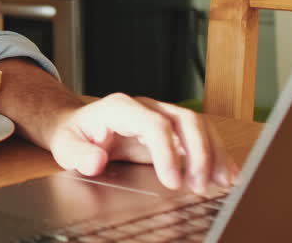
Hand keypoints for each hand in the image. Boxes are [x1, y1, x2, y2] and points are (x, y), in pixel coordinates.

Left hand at [47, 93, 238, 193]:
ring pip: (198, 126)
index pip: (154, 124)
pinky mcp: (171, 129)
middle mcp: (146, 107)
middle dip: (199, 153)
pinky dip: (215, 154)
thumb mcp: (65, 146)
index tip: (173, 182)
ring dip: (213, 153)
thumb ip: (79, 154)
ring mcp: (161, 115)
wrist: (76, 126)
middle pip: (184, 120)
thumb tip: (96, 161)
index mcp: (120, 107)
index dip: (168, 152)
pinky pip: (200, 136)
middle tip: (200, 186)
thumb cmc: (73, 135)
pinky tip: (226, 174)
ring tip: (220, 182)